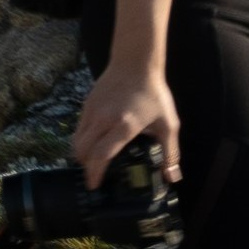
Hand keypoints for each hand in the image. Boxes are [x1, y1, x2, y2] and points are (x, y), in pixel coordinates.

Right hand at [71, 65, 181, 182]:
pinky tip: (94, 141)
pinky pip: (79, 129)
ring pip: (76, 140)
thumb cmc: (154, 94)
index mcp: (123, 127)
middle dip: (86, 166)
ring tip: (92, 160)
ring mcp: (92, 113)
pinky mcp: (86, 106)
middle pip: (82, 151)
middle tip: (94, 175)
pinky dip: (83, 140)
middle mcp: (103, 121)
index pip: (100, 156)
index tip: (94, 185)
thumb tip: (172, 177)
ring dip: (82, 154)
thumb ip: (170, 153)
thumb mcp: (168, 124)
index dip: (95, 173)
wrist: (135, 64)